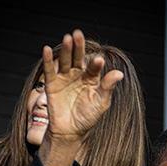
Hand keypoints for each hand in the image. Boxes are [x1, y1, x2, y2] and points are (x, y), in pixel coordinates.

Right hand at [39, 29, 123, 165]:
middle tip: (78, 34)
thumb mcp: (100, 104)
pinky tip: (47, 49)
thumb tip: (119, 73)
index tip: (98, 61)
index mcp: (91, 79)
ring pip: (65, 61)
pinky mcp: (52, 85)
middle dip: (79, 46)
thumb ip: (108, 88)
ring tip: (68, 38)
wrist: (70, 132)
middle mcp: (78, 75)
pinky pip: (50, 70)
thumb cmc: (87, 118)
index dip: (95, 64)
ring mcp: (64, 78)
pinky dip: (48, 60)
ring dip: (66, 50)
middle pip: (78, 58)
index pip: (93, 67)